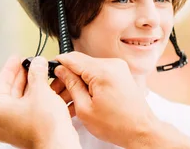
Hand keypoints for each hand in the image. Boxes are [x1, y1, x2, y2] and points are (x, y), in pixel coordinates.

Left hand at [0, 56, 80, 148]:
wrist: (59, 144)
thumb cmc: (47, 123)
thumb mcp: (41, 91)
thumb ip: (37, 73)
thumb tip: (37, 62)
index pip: (1, 83)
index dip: (11, 68)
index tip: (17, 58)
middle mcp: (3, 121)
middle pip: (12, 92)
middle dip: (25, 77)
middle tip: (31, 65)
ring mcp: (15, 129)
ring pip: (24, 102)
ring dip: (35, 87)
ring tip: (43, 75)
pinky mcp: (28, 132)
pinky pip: (31, 111)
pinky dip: (39, 100)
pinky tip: (49, 90)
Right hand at [53, 52, 189, 148]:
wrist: (140, 131)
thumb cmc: (118, 125)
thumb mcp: (85, 108)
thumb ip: (71, 85)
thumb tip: (61, 71)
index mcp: (103, 71)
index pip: (72, 58)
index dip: (57, 65)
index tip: (48, 73)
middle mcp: (112, 65)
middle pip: (80, 64)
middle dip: (66, 77)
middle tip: (56, 92)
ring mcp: (118, 69)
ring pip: (88, 70)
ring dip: (77, 83)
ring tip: (67, 101)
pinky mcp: (120, 75)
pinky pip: (99, 75)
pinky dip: (88, 85)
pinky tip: (80, 99)